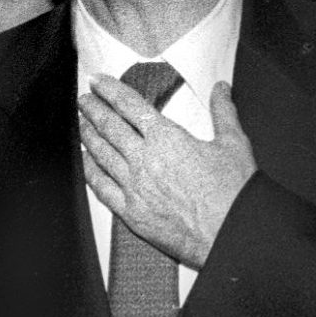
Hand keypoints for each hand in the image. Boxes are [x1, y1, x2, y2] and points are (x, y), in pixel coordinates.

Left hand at [79, 76, 256, 269]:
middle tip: (84, 100)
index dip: (109, 90)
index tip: (97, 82)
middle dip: (93, 110)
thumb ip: (223, 112)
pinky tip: (86, 164)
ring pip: (101, 155)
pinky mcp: (131, 212)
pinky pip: (101, 188)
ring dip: (88, 136)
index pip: (129, 105)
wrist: (230, 234)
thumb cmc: (234, 193)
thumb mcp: (234, 144)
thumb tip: (221, 90)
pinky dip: (90, 172)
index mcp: (166, 138)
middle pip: (109, 127)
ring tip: (81, 125)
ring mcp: (134, 187)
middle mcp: (144, 159)